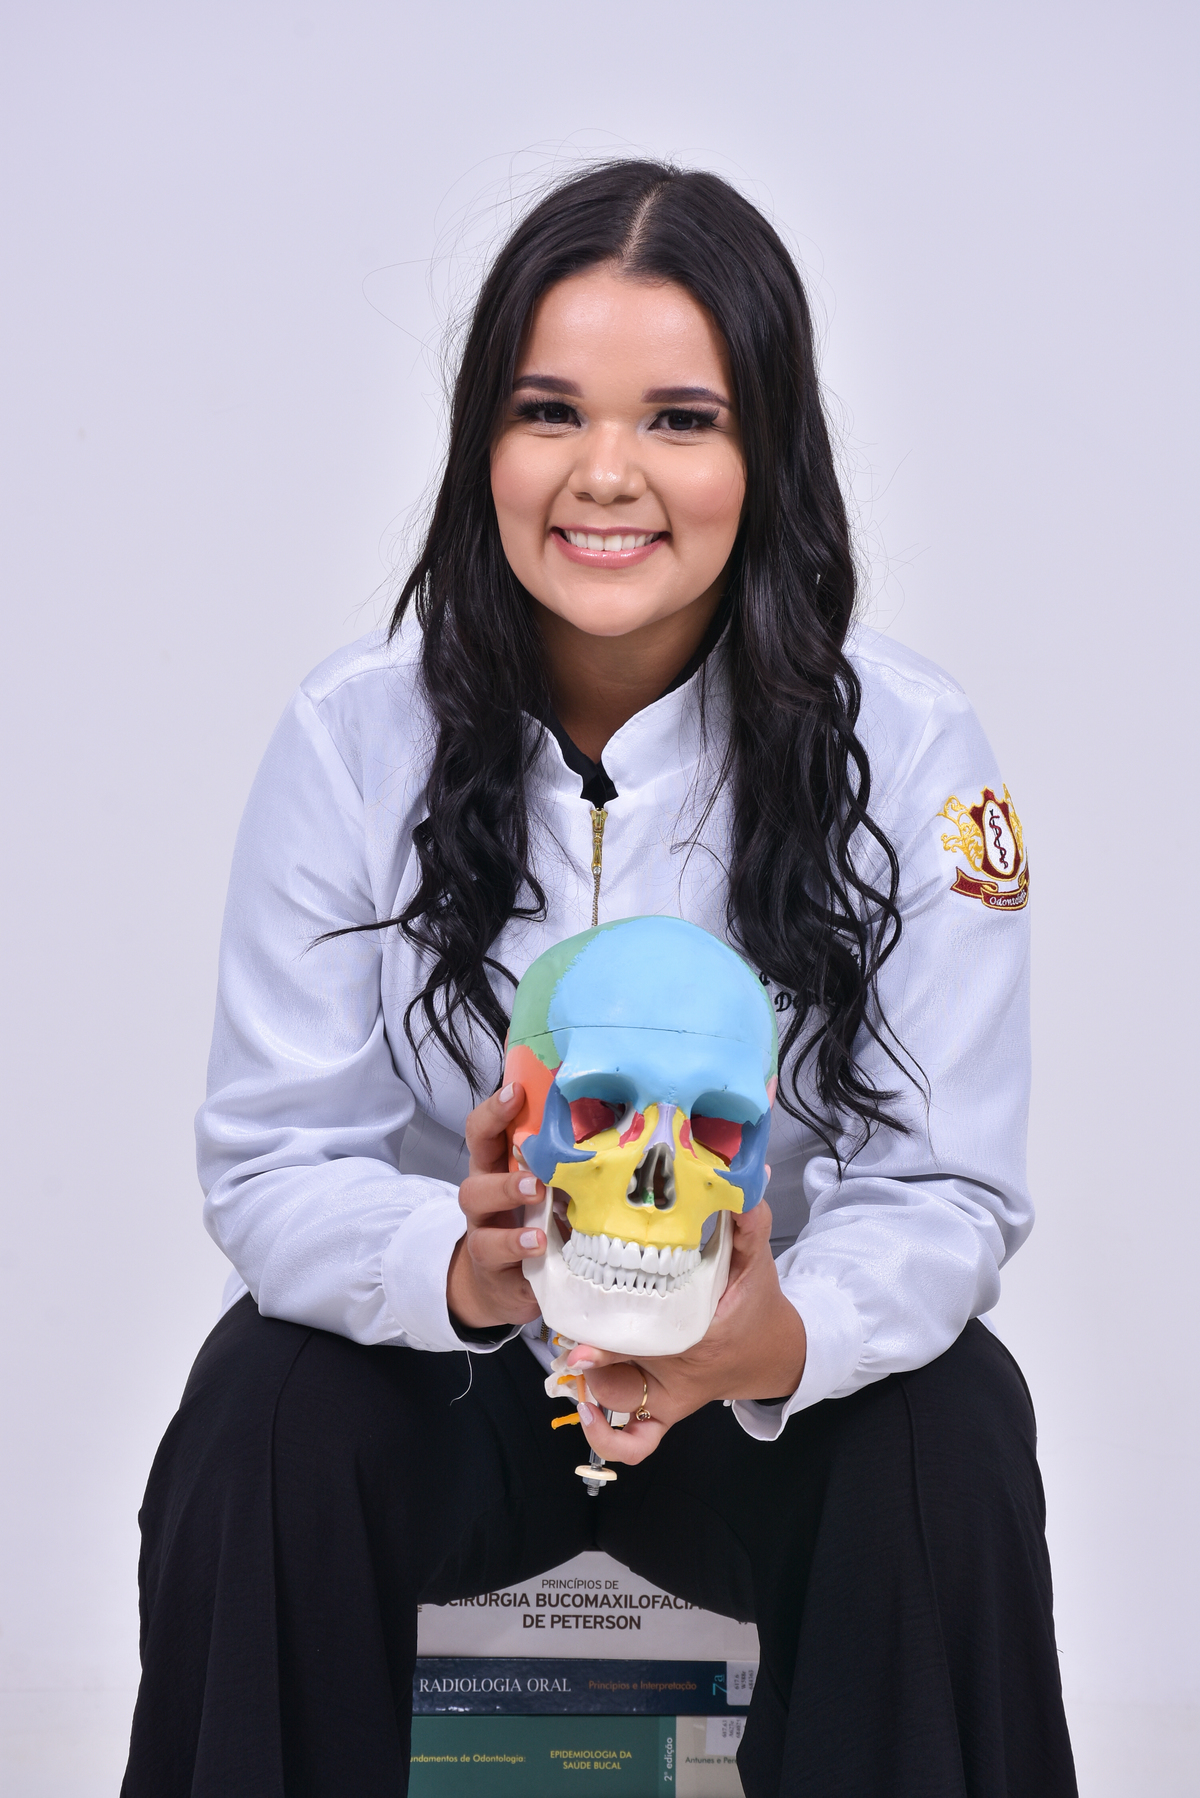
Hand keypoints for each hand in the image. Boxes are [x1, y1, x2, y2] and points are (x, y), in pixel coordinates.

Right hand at [446, 1082, 546, 1330]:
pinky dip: (515, 1245)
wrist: (507, 1286)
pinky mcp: (489, 1262)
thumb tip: (620, 1137)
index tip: (516, 1091)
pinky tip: (537, 1244)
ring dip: (506, 1194)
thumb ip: (568, 1170)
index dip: (496, 1109)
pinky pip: (492, 1250)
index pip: (488, 1130)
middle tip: (530, 1159)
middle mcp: (486, 1192)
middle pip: (474, 1159)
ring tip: (536, 1199)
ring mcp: (483, 1227)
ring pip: (474, 1200)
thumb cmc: (538, 1226)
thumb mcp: (553, 1194)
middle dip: (497, 1145)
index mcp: (502, 1167)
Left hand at [564, 1198, 806, 1465]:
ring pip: (618, 1402)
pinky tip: (586, 1408)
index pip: (646, 1335)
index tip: (581, 1327)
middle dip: (592, 1355)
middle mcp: (678, 1373)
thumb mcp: (758, 1259)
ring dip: (593, 1384)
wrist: (773, 1351)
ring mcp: (669, 1397)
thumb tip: (743, 1179)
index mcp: (697, 1334)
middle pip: (622, 1371)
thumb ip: (750, 1220)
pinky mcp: (664, 1412)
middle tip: (572, 1339)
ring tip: (576, 1359)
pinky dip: (606, 1435)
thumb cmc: (756, 1304)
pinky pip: (635, 1443)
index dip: (608, 1335)